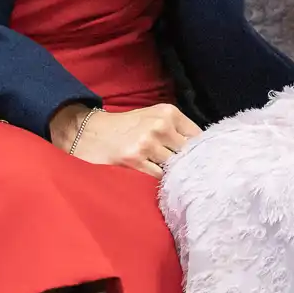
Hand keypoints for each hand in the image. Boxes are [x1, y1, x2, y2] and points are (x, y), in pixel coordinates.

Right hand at [51, 102, 200, 177]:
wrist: (91, 131)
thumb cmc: (126, 126)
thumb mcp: (153, 117)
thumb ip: (176, 129)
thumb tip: (202, 150)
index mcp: (168, 112)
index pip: (198, 136)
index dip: (199, 151)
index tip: (200, 161)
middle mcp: (160, 125)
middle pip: (188, 152)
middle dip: (188, 163)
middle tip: (188, 173)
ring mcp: (148, 143)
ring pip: (175, 166)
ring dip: (173, 173)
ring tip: (169, 176)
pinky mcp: (135, 159)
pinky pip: (159, 176)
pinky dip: (160, 180)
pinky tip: (155, 178)